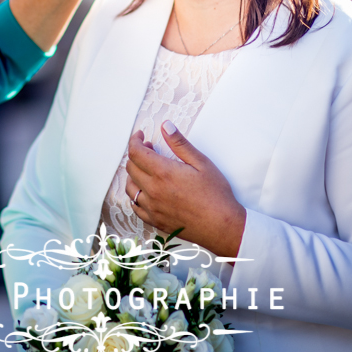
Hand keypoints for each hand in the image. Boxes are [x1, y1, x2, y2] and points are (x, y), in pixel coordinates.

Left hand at [124, 121, 246, 257]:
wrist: (222, 226)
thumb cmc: (216, 194)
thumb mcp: (201, 162)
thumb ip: (180, 143)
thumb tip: (166, 126)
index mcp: (163, 173)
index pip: (136, 152)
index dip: (135, 140)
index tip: (141, 136)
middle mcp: (153, 190)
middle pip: (130, 168)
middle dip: (137, 154)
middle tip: (151, 150)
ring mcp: (152, 208)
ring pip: (130, 187)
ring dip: (134, 175)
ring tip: (148, 170)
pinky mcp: (155, 221)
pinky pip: (135, 206)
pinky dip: (137, 195)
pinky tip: (147, 191)